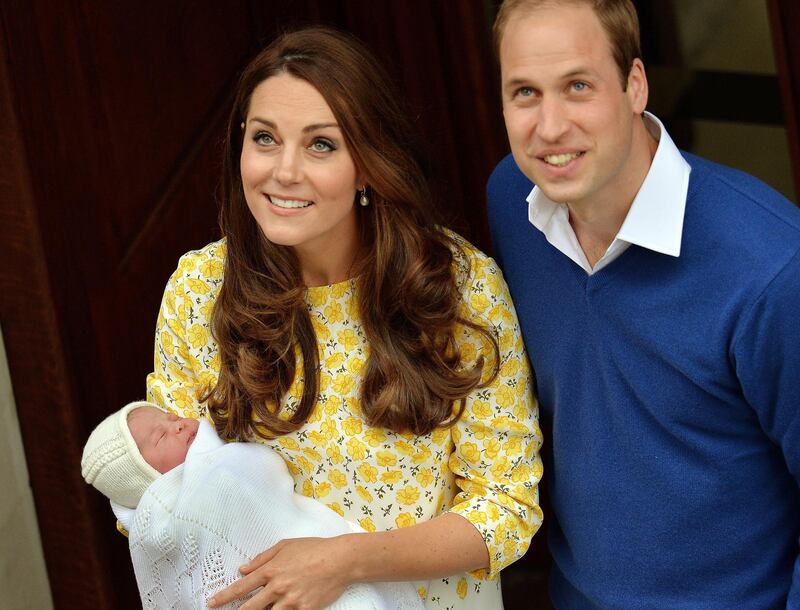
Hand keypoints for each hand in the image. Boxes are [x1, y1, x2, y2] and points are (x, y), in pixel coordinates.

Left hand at [207, 536, 354, 609]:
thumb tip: (243, 568)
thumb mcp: (285, 546)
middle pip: (249, 608)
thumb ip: (262, 558)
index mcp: (271, 570)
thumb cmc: (314, 549)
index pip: (241, 587)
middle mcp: (278, 587)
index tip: (212, 603)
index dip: (224, 597)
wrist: (340, 560)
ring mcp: (291, 601)